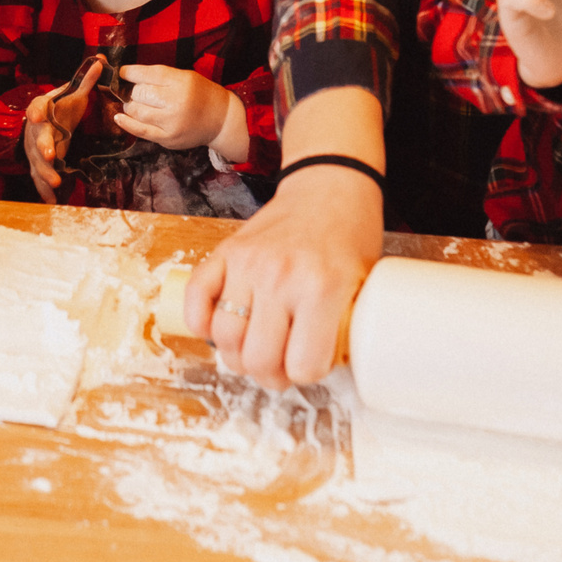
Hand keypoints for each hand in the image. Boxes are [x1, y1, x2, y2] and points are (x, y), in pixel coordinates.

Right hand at [22, 57, 106, 205]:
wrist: (42, 122)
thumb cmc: (59, 108)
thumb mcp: (72, 94)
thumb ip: (85, 81)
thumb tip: (100, 61)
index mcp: (42, 108)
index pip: (37, 107)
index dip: (37, 111)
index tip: (37, 115)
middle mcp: (35, 129)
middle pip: (37, 139)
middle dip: (43, 147)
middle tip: (51, 156)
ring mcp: (34, 149)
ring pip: (37, 161)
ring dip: (45, 172)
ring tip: (56, 182)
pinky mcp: (38, 164)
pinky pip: (39, 177)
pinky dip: (44, 189)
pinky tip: (52, 200)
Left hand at [114, 64, 238, 153]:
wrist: (221, 120)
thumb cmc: (200, 94)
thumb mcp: (185, 77)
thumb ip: (159, 76)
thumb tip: (128, 76)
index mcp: (181, 82)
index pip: (147, 74)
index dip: (129, 72)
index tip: (123, 72)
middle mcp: (176, 102)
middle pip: (139, 93)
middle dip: (133, 91)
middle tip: (136, 91)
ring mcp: (171, 123)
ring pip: (136, 111)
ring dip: (130, 105)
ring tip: (134, 103)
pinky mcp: (167, 139)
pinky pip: (140, 131)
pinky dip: (126, 123)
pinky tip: (119, 117)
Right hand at [186, 84, 382, 388]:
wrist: (328, 185)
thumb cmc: (350, 235)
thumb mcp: (365, 283)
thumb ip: (344, 326)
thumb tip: (323, 369)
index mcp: (323, 288)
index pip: (303, 365)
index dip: (308, 373)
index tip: (311, 364)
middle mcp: (281, 277)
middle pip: (259, 359)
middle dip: (270, 376)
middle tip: (280, 369)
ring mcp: (249, 263)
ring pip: (224, 337)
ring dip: (237, 356)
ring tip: (254, 350)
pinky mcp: (226, 252)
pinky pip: (197, 299)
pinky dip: (201, 323)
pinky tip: (219, 329)